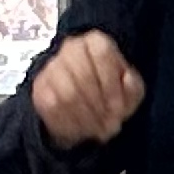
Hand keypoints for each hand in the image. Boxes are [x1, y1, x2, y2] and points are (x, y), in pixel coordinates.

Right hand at [30, 30, 146, 145]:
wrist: (81, 103)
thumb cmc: (109, 92)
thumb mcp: (130, 90)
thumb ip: (133, 86)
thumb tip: (127, 79)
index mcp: (95, 42)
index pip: (102, 54)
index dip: (112, 84)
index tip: (119, 110)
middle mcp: (71, 48)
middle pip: (83, 75)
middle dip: (100, 106)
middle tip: (110, 126)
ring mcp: (52, 67)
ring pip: (67, 93)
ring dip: (86, 117)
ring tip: (99, 131)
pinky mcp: (40, 87)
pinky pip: (53, 107)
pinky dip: (71, 123)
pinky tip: (83, 131)